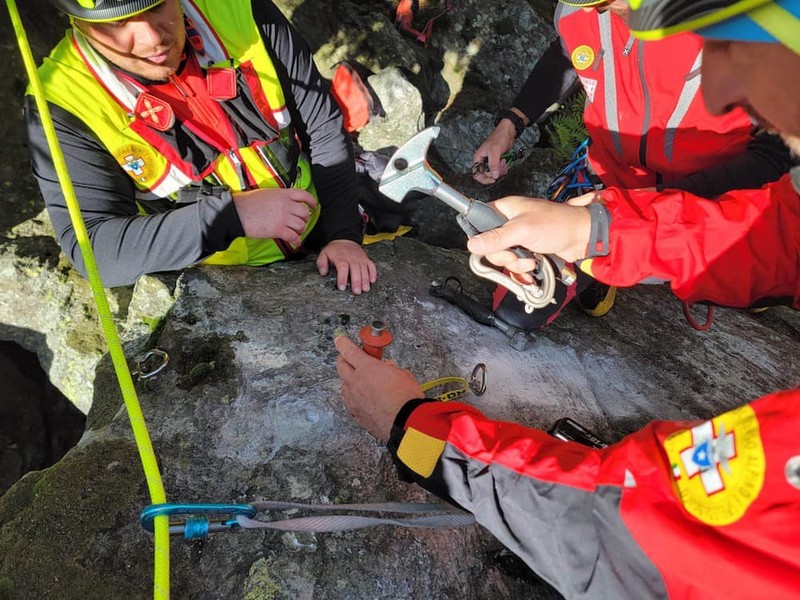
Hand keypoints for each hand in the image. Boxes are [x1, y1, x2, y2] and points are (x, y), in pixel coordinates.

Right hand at [232, 188, 316, 246]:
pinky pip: (294, 237)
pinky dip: (296, 241)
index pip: (304, 195)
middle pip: (304, 213)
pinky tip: (295, 243)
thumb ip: (280, 197)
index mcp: (283, 194)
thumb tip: (286, 202)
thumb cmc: (248, 202)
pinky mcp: (278, 229)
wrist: (237, 212)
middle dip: (304, 219)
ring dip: (299, 231)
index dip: (312, 202)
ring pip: (301, 226)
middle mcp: (286, 205)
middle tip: (299, 223)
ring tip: (295, 233)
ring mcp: (283, 217)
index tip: (314, 206)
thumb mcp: (267, 193)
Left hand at [316, 239, 376, 293]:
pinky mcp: (366, 260)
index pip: (342, 268)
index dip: (342, 278)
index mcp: (341, 258)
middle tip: (357, 292)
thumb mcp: (324, 254)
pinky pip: (371, 266)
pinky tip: (372, 281)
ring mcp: (360, 259)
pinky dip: (373, 273)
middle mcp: (352, 258)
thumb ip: (321, 263)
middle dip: (357, 282)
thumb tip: (323, 273)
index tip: (342, 287)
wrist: (345, 239)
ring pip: (364, 270)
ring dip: (365, 280)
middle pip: (355, 270)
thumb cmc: (335, 250)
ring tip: (365, 289)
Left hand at [335, 335, 423, 441]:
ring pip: (344, 384)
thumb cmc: (405, 398)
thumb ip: (391, 368)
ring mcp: (353, 399)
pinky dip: (354, 396)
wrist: (404, 422)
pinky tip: (364, 397)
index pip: (348, 350)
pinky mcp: (355, 413)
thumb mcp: (403, 374)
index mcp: (366, 367)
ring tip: (362, 380)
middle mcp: (355, 382)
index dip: (342, 343)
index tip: (340, 339)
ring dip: (350, 379)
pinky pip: (350, 401)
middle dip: (345, 359)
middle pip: (341, 366)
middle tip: (354, 359)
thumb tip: (388, 368)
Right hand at [466, 195, 593, 277]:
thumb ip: (497, 238)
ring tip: (531, 262)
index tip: (489, 247)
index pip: (479, 222)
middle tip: (517, 255)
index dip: (481, 237)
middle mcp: (509, 222)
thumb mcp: (523, 230)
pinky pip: (515, 264)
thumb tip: (471, 244)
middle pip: (490, 246)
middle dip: (504, 256)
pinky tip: (531, 270)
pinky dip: (522, 271)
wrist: (583, 237)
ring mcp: (518, 237)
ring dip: (516, 264)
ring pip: (503, 257)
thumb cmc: (556, 225)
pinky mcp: (527, 250)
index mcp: (505, 210)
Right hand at [472, 120, 515, 184]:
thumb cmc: (499, 137)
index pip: (477, 174)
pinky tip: (504, 162)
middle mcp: (482, 161)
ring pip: (493, 174)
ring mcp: (490, 162)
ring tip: (503, 162)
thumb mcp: (495, 151)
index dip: (484, 179)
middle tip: (500, 168)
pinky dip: (503, 169)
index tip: (493, 179)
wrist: (507, 132)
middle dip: (494, 173)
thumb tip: (494, 175)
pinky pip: (498, 170)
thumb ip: (493, 164)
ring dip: (500, 170)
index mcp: (478, 158)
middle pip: (486, 175)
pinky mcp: (496, 162)